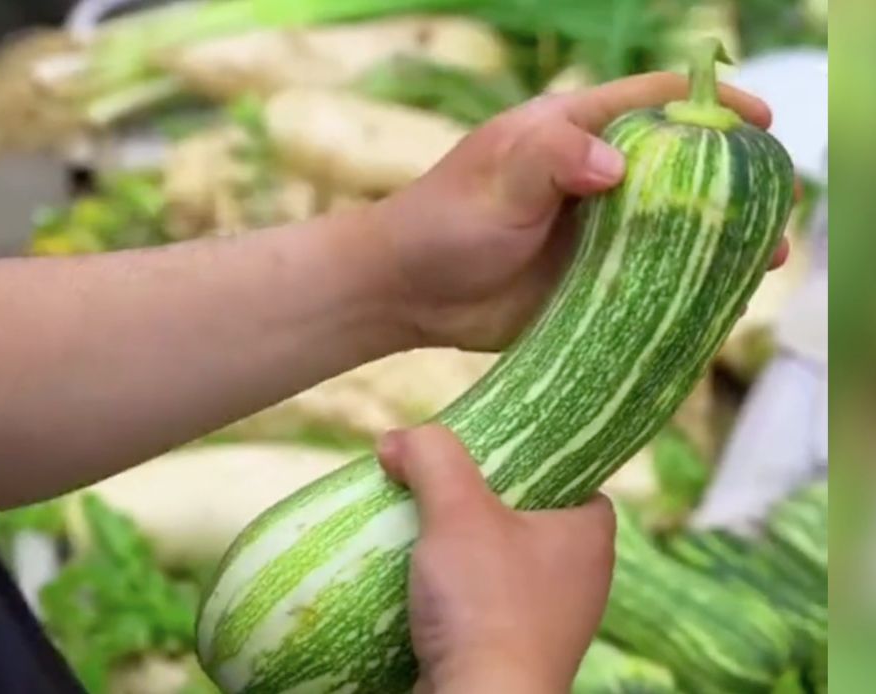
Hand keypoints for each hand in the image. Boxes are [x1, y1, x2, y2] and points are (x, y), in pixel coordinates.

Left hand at [367, 72, 788, 350]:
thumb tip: (617, 165)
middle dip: (732, 181)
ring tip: (765, 258)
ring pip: (674, 228)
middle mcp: (593, 180)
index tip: (759, 124)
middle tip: (776, 204)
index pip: (654, 103)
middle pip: (680, 168)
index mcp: (572, 134)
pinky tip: (721, 301)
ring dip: (719, 240)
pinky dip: (686, 286)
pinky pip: (650, 279)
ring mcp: (596, 233)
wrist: (406, 292)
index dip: (710, 106)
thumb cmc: (442, 221)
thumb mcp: (496, 179)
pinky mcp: (590, 283)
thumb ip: (553, 160)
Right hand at [377, 425, 615, 693]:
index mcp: (589, 537)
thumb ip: (433, 457)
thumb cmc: (486, 603)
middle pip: (528, 518)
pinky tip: (417, 583)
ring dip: (460, 550)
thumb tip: (399, 440)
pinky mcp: (514, 653)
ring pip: (501, 565)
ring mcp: (548, 623)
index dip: (534, 460)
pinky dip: (453, 593)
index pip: (574, 478)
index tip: (490, 454)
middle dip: (481, 502)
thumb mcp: (457, 509)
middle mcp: (579, 580)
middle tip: (440, 486)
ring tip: (418, 531)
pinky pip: (483, 607)